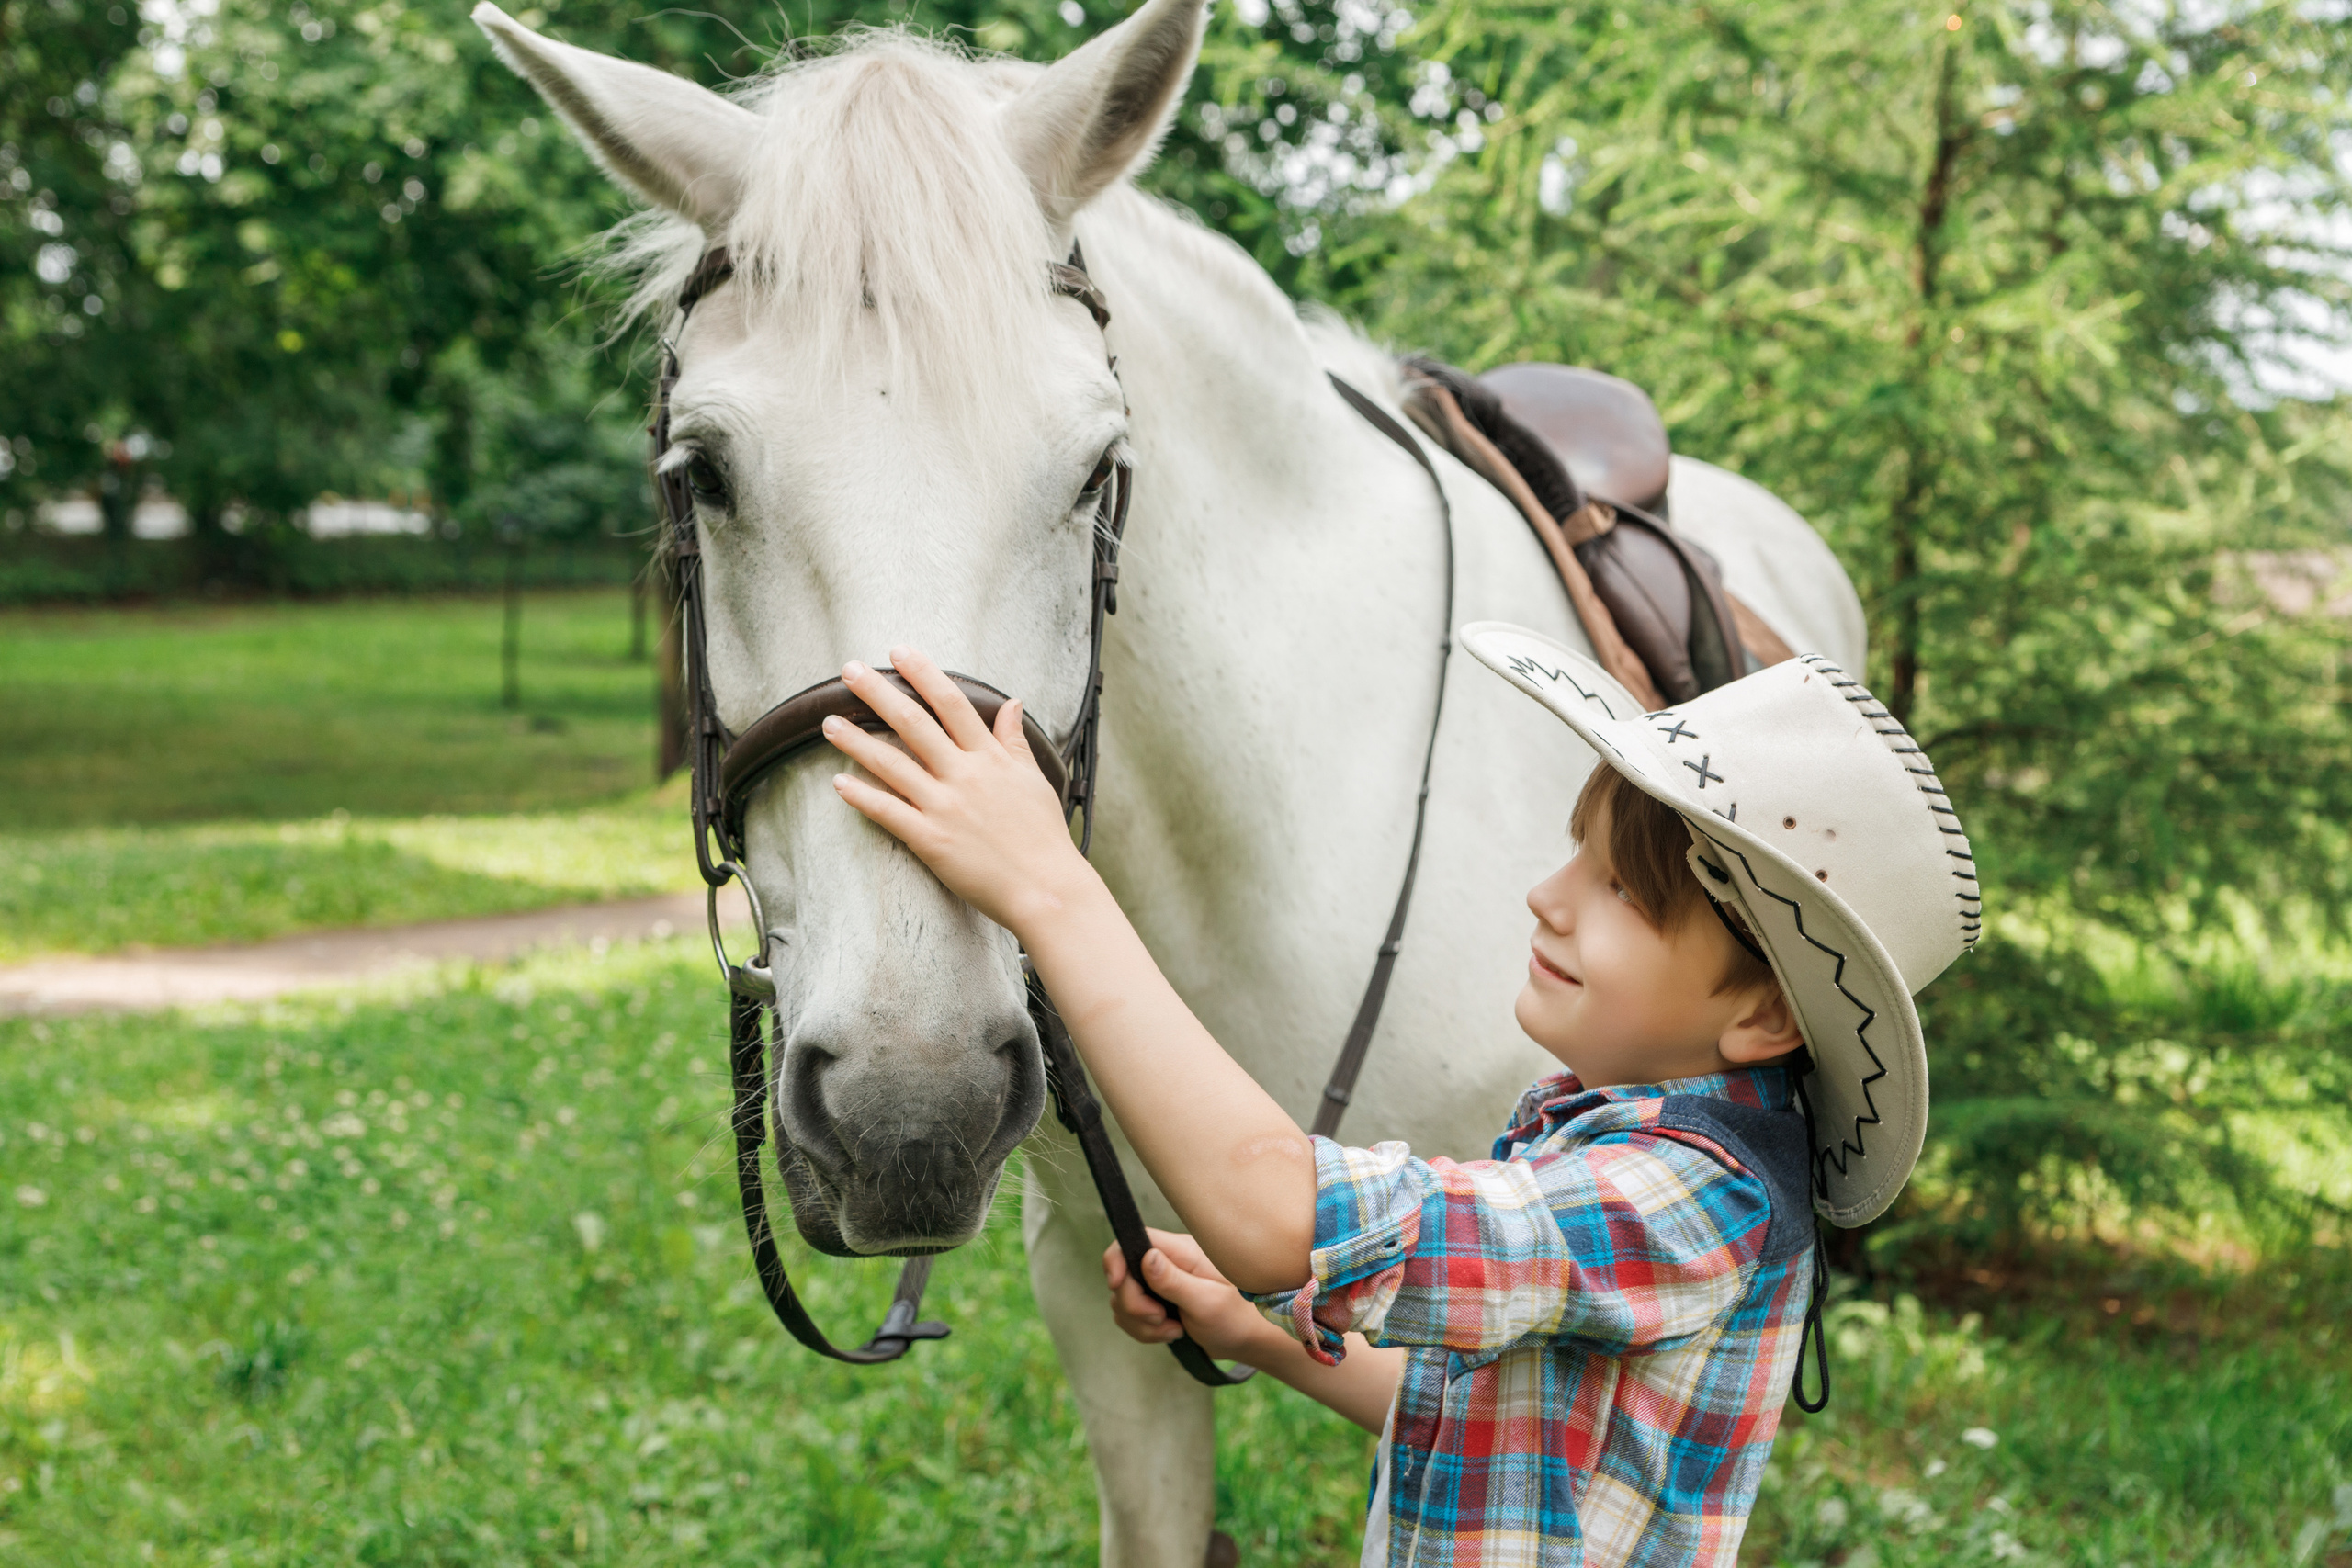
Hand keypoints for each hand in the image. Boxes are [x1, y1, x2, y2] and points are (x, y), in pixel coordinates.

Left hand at [825, 646, 1093, 936]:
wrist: (1046, 888)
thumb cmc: (1043, 836)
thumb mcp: (1033, 779)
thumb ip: (1014, 740)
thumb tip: (1011, 702)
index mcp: (990, 757)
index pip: (951, 703)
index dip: (923, 674)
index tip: (899, 652)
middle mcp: (964, 775)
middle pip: (913, 723)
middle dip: (878, 693)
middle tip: (849, 670)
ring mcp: (945, 807)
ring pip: (892, 764)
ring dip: (856, 741)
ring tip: (828, 722)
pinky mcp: (931, 840)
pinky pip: (889, 812)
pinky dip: (862, 796)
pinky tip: (839, 782)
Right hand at [1103, 1228, 1282, 1364]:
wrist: (1249, 1339)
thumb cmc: (1237, 1317)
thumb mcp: (1207, 1302)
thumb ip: (1174, 1281)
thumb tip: (1147, 1257)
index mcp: (1180, 1252)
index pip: (1131, 1241)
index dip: (1116, 1261)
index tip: (1117, 1285)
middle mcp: (1166, 1263)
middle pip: (1122, 1276)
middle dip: (1134, 1305)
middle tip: (1160, 1319)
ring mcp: (1160, 1284)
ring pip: (1123, 1300)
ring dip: (1141, 1323)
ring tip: (1173, 1331)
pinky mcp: (1158, 1304)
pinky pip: (1132, 1317)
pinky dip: (1145, 1331)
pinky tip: (1172, 1334)